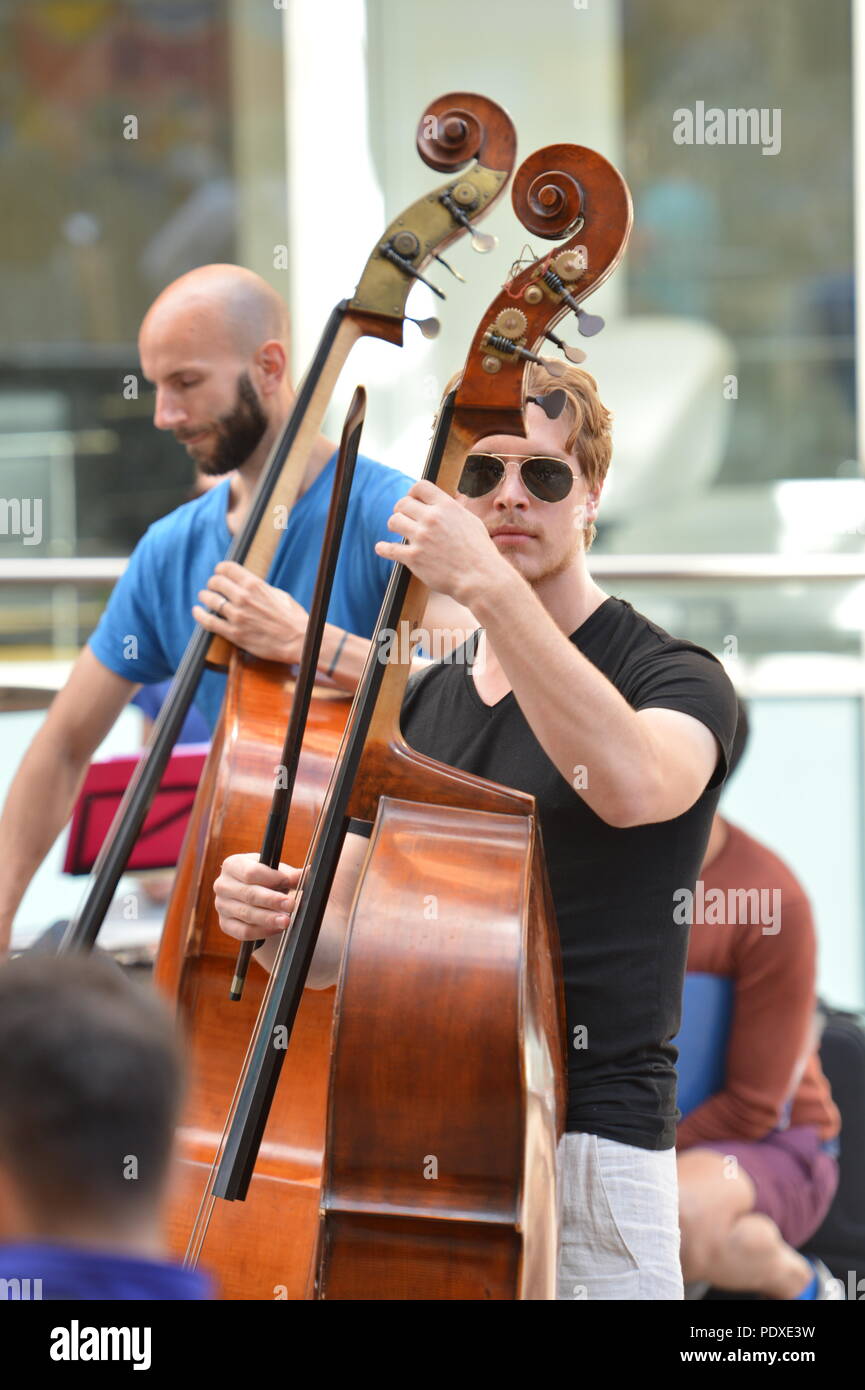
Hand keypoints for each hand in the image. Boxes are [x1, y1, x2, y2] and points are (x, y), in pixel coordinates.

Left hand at [192, 561, 308, 662]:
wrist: (299, 640)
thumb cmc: (293, 618)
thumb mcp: (278, 594)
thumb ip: (260, 588)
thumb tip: (247, 584)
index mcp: (254, 584)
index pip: (227, 568)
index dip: (220, 569)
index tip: (219, 573)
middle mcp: (243, 597)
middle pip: (215, 582)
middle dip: (212, 583)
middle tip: (212, 588)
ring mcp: (237, 616)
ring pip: (210, 600)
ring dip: (205, 597)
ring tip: (205, 598)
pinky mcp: (234, 633)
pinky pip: (208, 622)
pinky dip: (199, 615)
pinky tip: (197, 611)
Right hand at [214, 853, 301, 941]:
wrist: (254, 897)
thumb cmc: (266, 880)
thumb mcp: (277, 873)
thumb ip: (291, 875)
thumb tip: (309, 872)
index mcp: (233, 865)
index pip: (251, 872)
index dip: (271, 878)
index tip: (289, 882)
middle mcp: (223, 885)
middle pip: (249, 894)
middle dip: (272, 900)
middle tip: (292, 905)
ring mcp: (221, 906)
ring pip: (246, 914)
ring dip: (269, 918)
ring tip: (287, 921)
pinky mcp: (225, 924)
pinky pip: (243, 931)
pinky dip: (261, 931)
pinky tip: (276, 929)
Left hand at [374, 480, 506, 608]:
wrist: (480, 578)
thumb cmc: (480, 552)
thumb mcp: (471, 522)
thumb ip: (453, 511)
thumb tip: (443, 505)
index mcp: (447, 507)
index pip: (420, 487)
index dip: (413, 493)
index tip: (412, 500)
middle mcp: (432, 519)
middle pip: (403, 503)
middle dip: (401, 510)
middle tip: (403, 517)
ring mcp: (421, 538)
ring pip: (394, 521)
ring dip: (395, 526)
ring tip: (399, 531)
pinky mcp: (414, 558)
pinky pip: (389, 549)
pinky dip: (383, 548)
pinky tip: (382, 548)